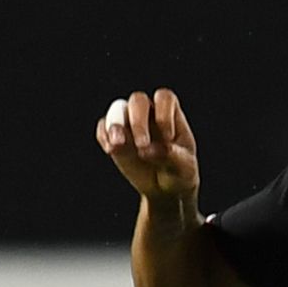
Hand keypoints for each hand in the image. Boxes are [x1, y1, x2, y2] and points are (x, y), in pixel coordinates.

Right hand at [96, 88, 199, 202]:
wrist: (165, 188)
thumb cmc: (179, 172)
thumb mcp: (183, 167)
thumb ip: (170, 156)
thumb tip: (148, 150)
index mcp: (170, 113)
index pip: (164, 98)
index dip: (164, 113)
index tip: (168, 138)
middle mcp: (148, 113)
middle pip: (138, 100)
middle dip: (138, 121)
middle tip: (142, 145)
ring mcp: (129, 123)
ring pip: (118, 110)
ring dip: (115, 125)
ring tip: (117, 145)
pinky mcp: (114, 137)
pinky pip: (104, 127)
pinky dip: (104, 136)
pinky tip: (110, 150)